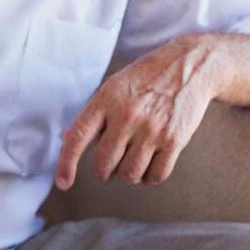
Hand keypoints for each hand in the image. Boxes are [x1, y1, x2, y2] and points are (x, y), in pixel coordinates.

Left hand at [55, 34, 215, 189]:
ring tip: (131, 160)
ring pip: (130, 174)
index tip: (63, 182)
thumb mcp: (111, 88)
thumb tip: (66, 139)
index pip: (79, 136)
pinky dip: (149, 178)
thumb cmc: (145, 77)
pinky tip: (148, 165)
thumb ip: (90, 115)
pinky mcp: (174, 140)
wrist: (187, 66)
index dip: (66, 162)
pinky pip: (156, 176)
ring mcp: (152, 129)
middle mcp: (127, 115)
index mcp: (106, 100)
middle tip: (109, 165)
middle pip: (104, 163)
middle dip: (103, 171)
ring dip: (127, 175)